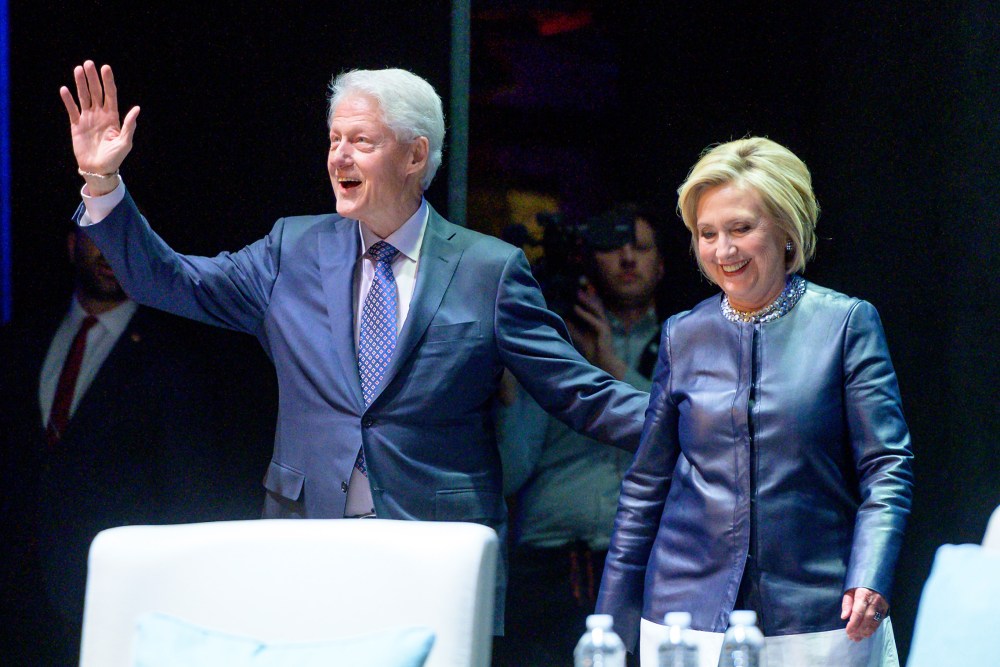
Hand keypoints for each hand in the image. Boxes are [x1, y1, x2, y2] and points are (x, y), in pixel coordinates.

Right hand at [60, 61, 139, 193]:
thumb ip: (129, 125)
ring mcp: (87, 118)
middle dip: (93, 78)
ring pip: (83, 97)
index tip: (105, 68)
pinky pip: (72, 109)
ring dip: (80, 83)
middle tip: (89, 64)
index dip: (108, 81)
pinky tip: (65, 89)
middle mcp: (100, 115)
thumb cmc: (114, 158)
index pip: (110, 95)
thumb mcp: (125, 142)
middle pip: (96, 92)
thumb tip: (136, 109)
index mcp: (113, 117)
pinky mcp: (76, 125)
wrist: (98, 169)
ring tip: (78, 69)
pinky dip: (68, 100)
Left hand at [567, 286, 626, 379]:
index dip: (586, 293)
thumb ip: (572, 324)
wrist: (601, 362)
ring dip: (586, 300)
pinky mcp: (604, 331)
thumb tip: (562, 315)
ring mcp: (604, 324)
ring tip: (577, 291)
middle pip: (595, 302)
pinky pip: (594, 320)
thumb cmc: (590, 348)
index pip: (592, 303)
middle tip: (577, 282)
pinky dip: (585, 313)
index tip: (577, 283)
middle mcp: (601, 319)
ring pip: (596, 309)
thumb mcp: (578, 334)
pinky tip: (576, 308)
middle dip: (587, 293)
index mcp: (597, 318)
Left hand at [841, 587, 888, 641]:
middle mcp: (874, 601)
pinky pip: (879, 621)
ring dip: (866, 632)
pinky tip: (866, 633)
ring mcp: (881, 605)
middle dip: (859, 630)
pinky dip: (873, 629)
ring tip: (858, 638)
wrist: (876, 577)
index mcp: (863, 594)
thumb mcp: (850, 589)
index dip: (853, 624)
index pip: (858, 612)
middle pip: (867, 619)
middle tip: (852, 637)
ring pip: (874, 622)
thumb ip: (847, 602)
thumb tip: (844, 616)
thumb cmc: (859, 583)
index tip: (848, 631)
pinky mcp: (886, 609)